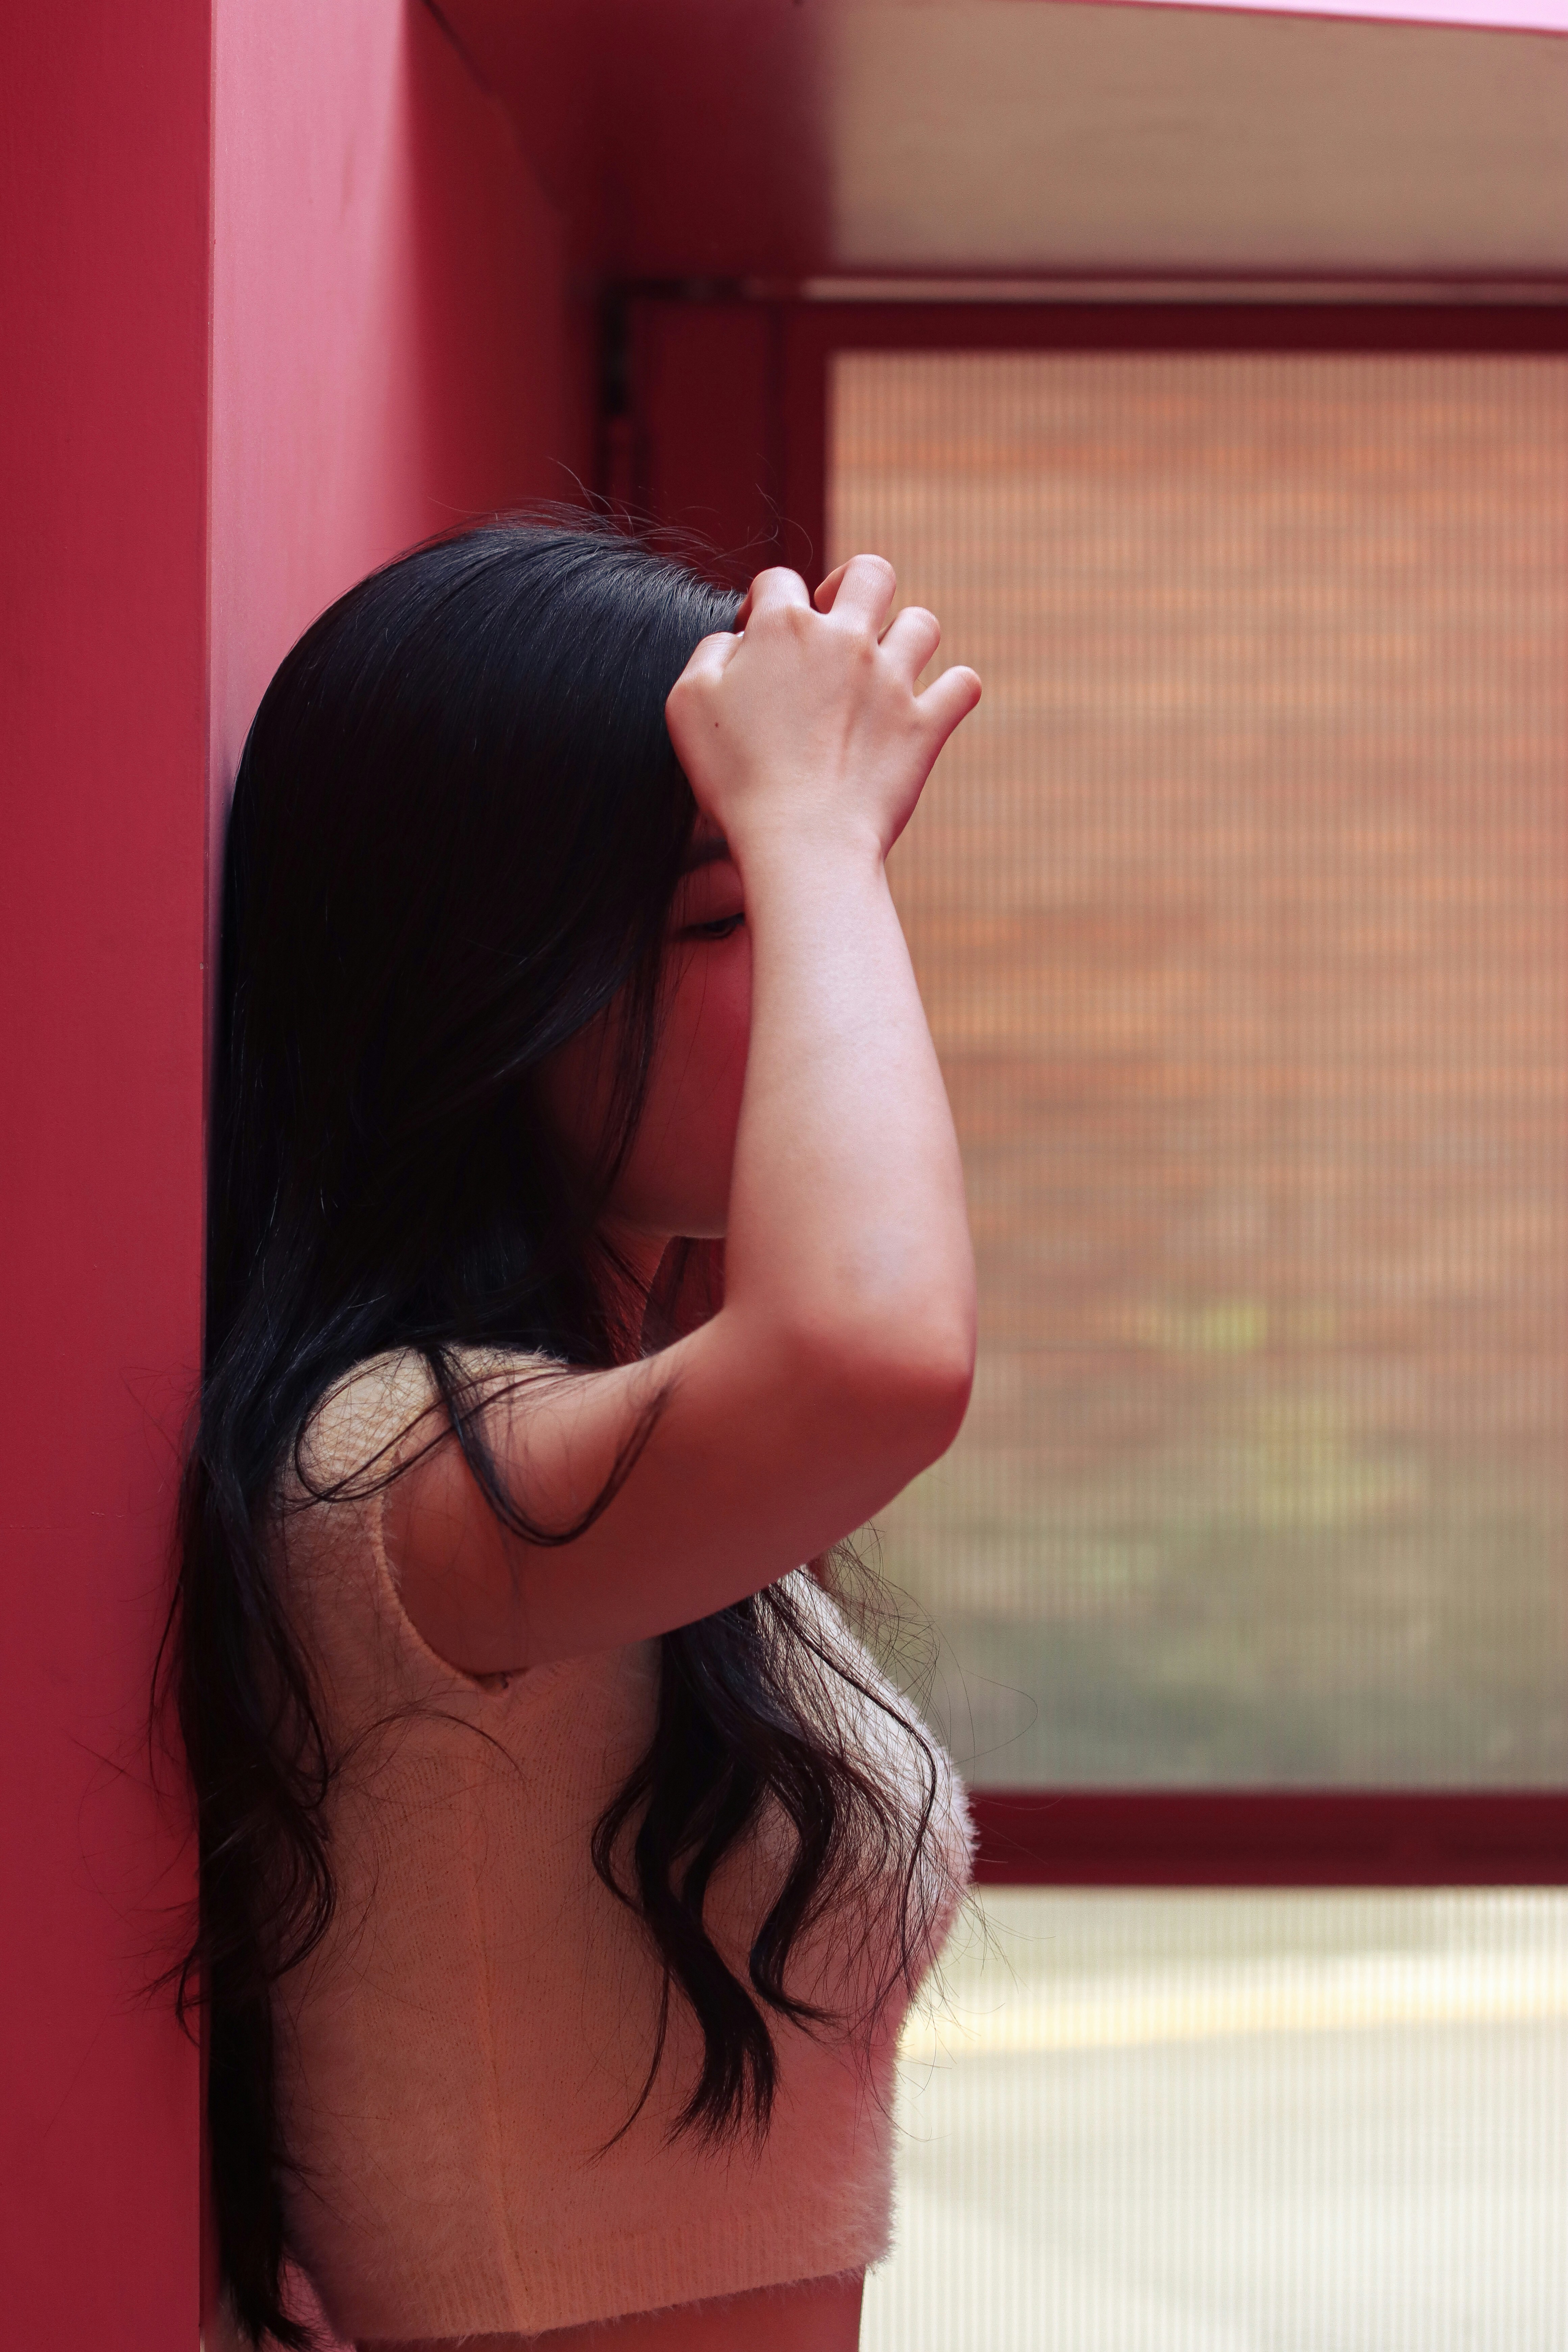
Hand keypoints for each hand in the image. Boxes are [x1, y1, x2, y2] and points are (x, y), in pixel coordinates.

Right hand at [665, 555, 979, 865]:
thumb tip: (737, 639)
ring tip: (885, 667)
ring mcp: (893, 681)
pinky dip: (953, 690)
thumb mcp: (687, 703)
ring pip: (922, 623)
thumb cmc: (735, 778)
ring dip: (905, 637)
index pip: (779, 581)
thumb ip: (710, 652)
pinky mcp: (926, 725)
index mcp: (784, 628)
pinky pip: (963, 685)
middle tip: (838, 622)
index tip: (759, 639)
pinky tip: (933, 705)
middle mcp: (846, 640)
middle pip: (870, 573)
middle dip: (854, 586)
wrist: (800, 841)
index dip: (765, 603)